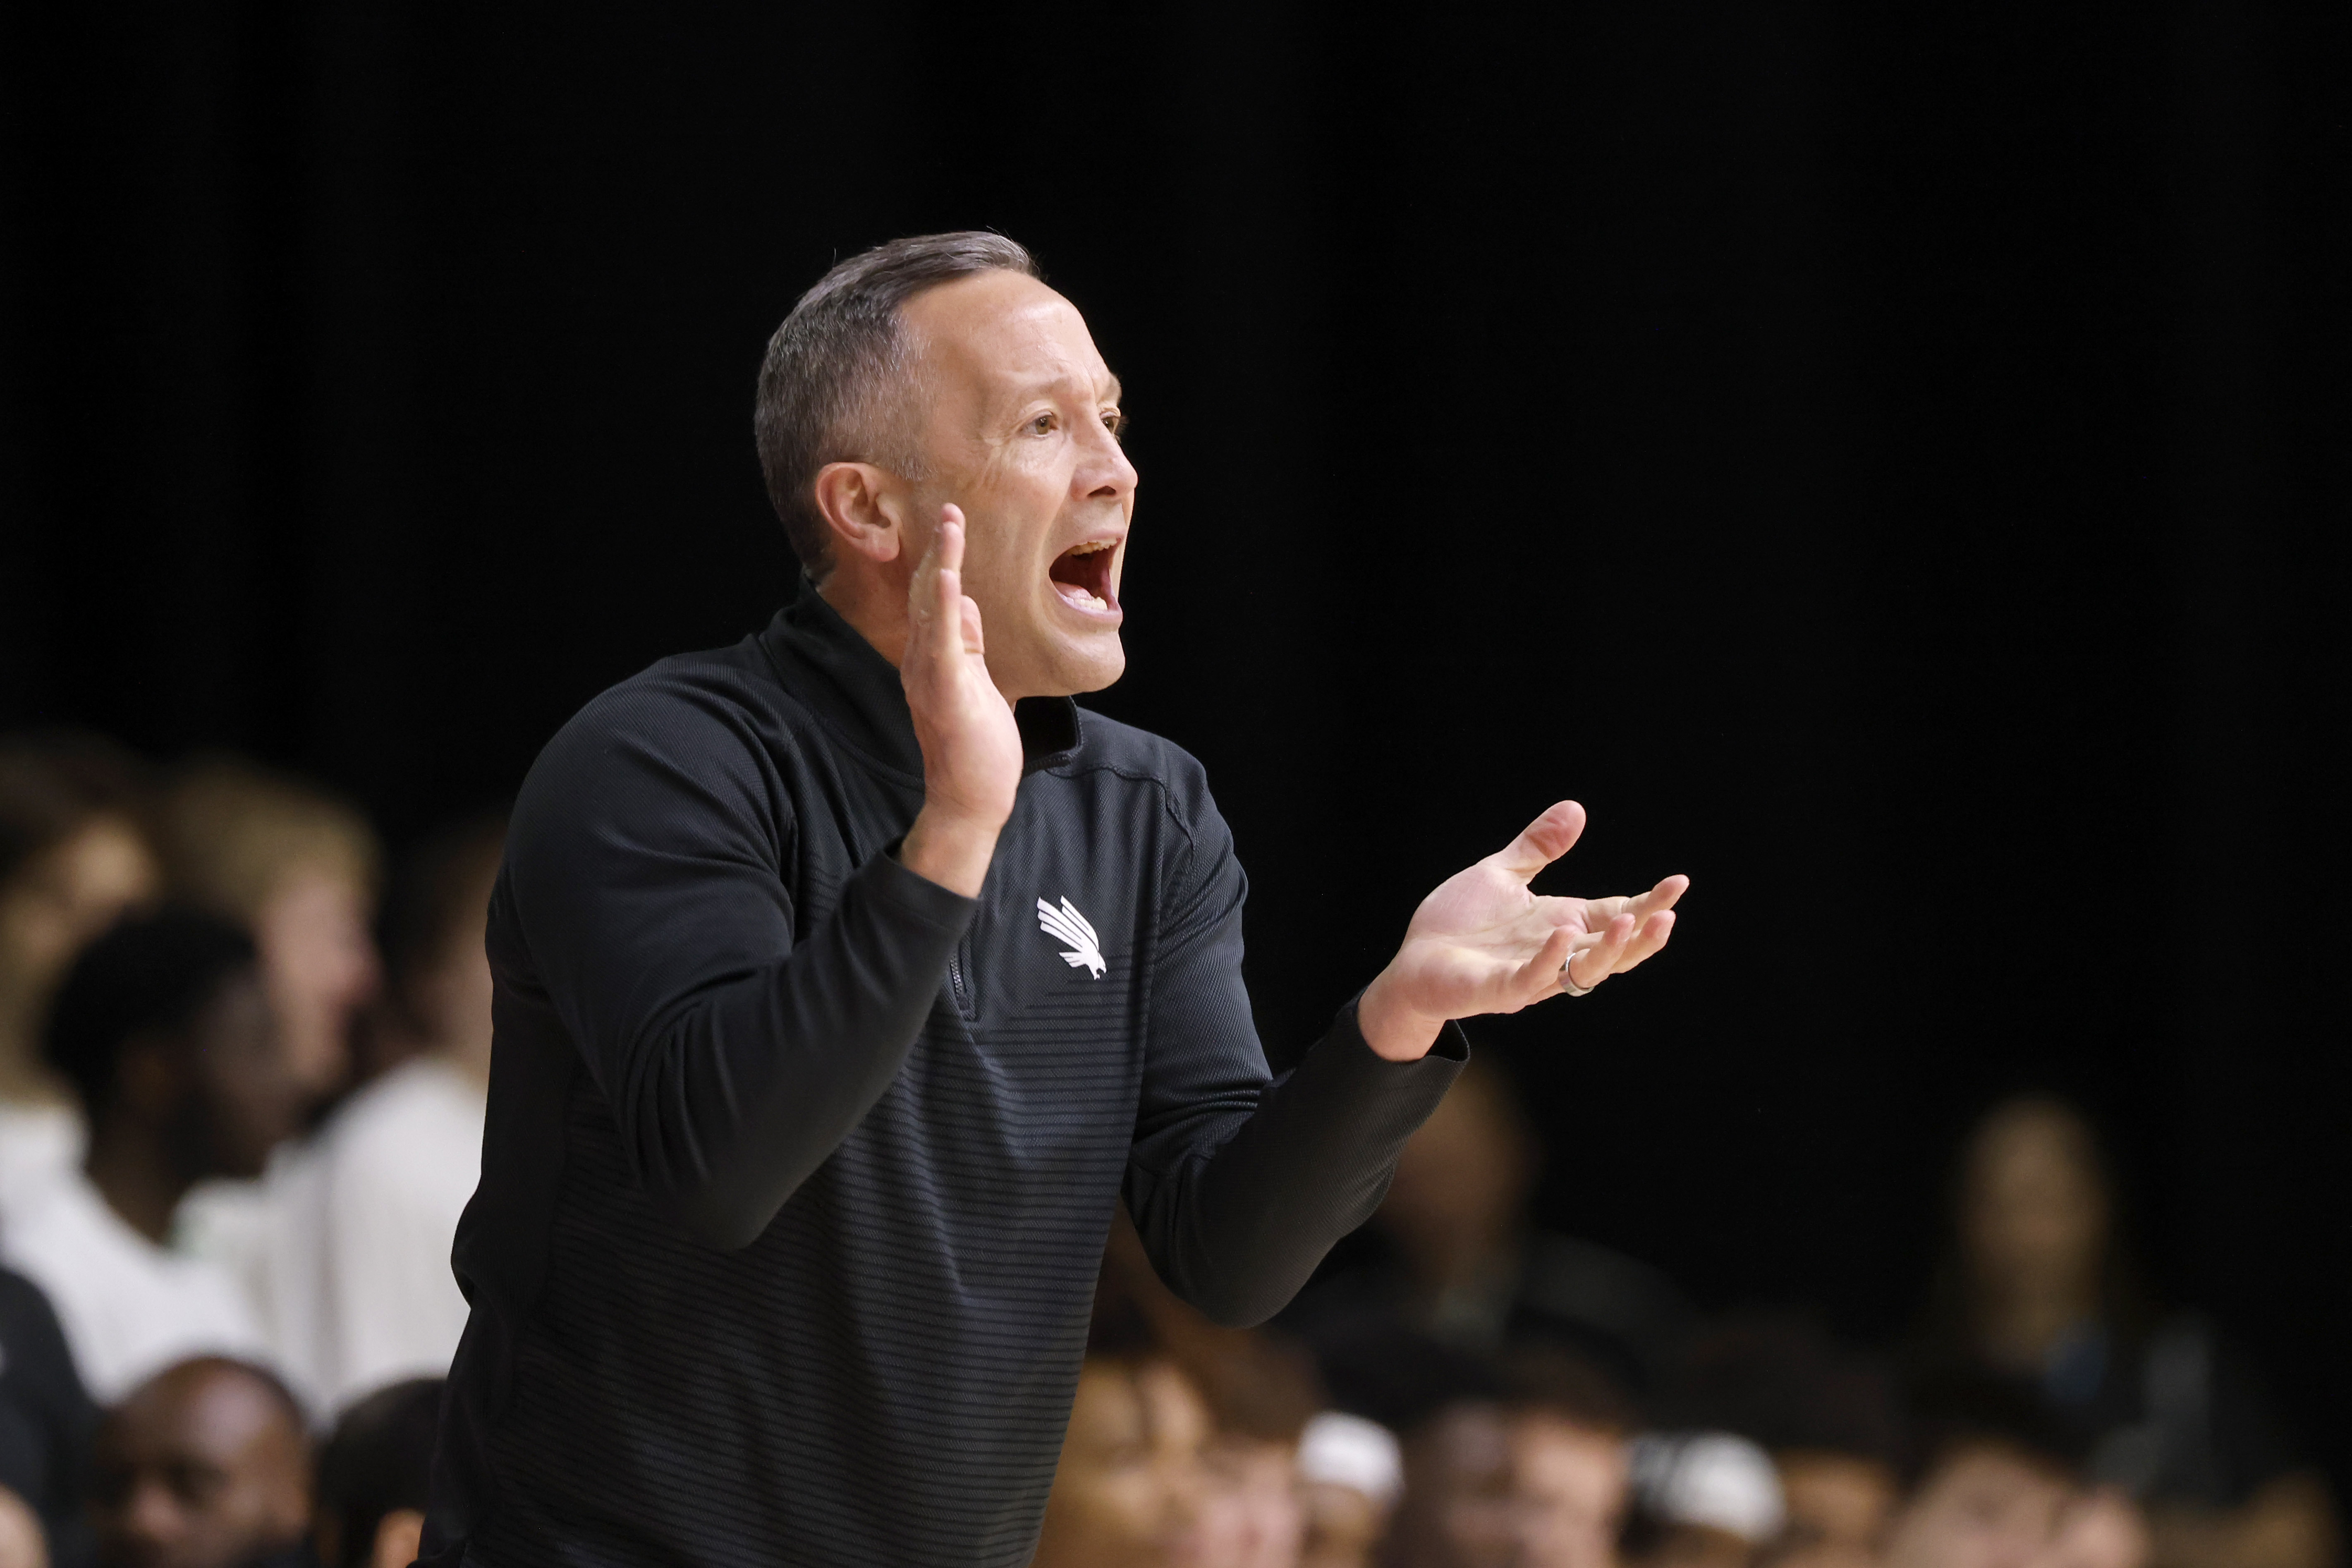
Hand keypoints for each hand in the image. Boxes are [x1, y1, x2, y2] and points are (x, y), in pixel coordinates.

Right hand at [897, 508, 1022, 896]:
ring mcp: (930, 675)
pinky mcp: (944, 691)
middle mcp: (923, 660)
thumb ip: (968, 643)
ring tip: (949, 521)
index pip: (934, 600)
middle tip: (948, 506)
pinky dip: (941, 606)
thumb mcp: (977, 681)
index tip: (953, 523)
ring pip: (931, 608)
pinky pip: (941, 642)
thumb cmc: (977, 746)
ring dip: (941, 562)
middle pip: (926, 594)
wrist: (971, 800)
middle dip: (938, 549)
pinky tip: (946, 576)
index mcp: (933, 658)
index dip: (943, 560)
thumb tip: (963, 601)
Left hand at [1357, 801, 1686, 1060]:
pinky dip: (1550, 959)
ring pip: (1582, 971)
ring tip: (1632, 922)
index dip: (1647, 903)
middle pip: (1613, 951)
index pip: (1615, 916)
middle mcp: (1554, 954)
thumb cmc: (1459, 923)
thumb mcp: (1501, 874)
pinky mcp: (1496, 988)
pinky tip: (1564, 933)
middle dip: (1643, 935)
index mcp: (1561, 925)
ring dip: (1609, 951)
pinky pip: (1530, 978)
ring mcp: (1529, 975)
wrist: (1413, 962)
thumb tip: (1576, 808)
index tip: (1678, 883)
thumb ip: (1538, 847)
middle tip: (1669, 913)